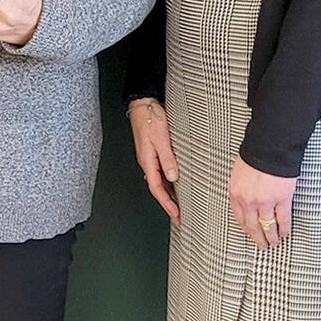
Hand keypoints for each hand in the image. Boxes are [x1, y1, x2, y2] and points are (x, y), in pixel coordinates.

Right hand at [127, 98, 179, 220]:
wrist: (142, 105)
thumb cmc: (150, 119)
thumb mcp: (161, 139)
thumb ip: (168, 159)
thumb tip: (173, 178)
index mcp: (147, 161)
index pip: (157, 190)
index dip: (167, 204)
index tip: (176, 215)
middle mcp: (147, 162)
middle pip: (157, 189)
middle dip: (168, 203)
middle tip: (178, 215)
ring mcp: (149, 157)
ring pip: (158, 181)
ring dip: (168, 194)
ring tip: (178, 204)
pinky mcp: (152, 152)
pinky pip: (159, 172)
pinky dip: (167, 182)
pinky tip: (173, 183)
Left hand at [229, 154, 295, 248]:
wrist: (270, 146)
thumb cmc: (256, 155)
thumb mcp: (240, 172)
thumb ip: (242, 187)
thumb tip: (245, 196)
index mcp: (236, 193)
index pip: (239, 217)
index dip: (246, 228)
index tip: (250, 233)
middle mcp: (248, 200)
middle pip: (252, 226)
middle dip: (258, 238)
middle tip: (262, 246)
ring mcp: (265, 201)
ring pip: (267, 226)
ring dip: (271, 237)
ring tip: (274, 243)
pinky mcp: (281, 199)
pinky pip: (283, 219)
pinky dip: (284, 229)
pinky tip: (285, 233)